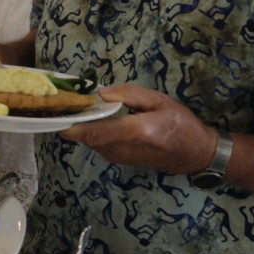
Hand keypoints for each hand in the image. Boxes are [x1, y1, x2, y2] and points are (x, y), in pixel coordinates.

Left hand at [59, 84, 217, 174]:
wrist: (196, 154)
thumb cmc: (181, 123)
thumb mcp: (159, 100)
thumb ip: (129, 94)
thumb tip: (100, 93)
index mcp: (134, 132)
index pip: (93, 131)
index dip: (71, 123)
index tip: (57, 109)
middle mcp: (122, 148)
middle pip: (85, 137)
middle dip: (71, 121)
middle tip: (62, 102)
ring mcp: (119, 157)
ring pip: (89, 141)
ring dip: (80, 126)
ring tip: (76, 107)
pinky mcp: (119, 160)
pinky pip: (97, 144)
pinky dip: (90, 132)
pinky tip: (92, 118)